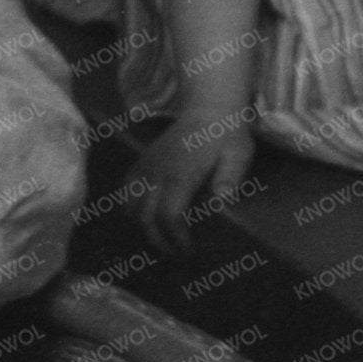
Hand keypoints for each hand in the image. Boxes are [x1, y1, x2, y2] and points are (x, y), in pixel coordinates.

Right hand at [133, 114, 255, 252]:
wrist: (207, 108)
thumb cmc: (226, 135)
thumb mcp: (238, 155)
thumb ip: (229, 178)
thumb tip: (221, 202)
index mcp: (181, 175)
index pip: (169, 216)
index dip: (176, 238)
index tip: (190, 251)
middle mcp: (157, 173)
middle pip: (144, 217)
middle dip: (158, 240)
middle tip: (177, 253)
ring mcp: (145, 167)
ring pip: (128, 205)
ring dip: (141, 226)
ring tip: (161, 237)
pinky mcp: (140, 163)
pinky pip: (123, 189)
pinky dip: (129, 207)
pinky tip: (145, 214)